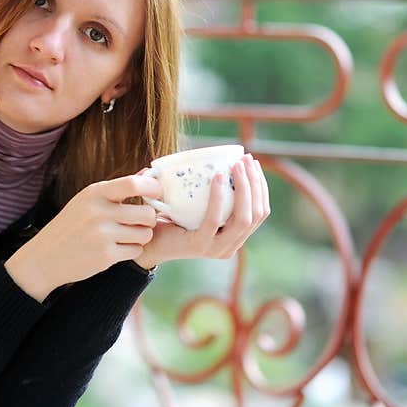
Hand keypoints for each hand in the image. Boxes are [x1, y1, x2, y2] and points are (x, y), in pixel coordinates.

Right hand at [5, 174, 162, 300]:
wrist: (45, 257)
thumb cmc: (71, 225)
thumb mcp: (88, 200)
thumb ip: (119, 188)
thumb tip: (149, 172)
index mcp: (95, 193)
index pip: (133, 184)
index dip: (152, 188)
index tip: (157, 194)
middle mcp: (98, 212)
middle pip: (146, 213)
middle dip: (149, 219)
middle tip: (140, 222)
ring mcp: (102, 235)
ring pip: (145, 234)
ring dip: (141, 236)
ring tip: (127, 236)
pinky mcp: (105, 256)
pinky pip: (136, 251)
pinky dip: (132, 250)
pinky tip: (118, 248)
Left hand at [133, 153, 270, 268]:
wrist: (145, 240)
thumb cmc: (170, 218)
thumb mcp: (196, 205)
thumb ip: (208, 190)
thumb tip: (215, 157)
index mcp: (234, 237)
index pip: (260, 212)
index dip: (261, 187)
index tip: (254, 164)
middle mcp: (230, 246)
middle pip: (256, 214)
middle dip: (255, 183)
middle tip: (246, 160)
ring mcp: (217, 248)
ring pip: (243, 218)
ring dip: (243, 188)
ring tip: (236, 165)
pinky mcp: (200, 245)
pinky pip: (215, 219)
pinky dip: (219, 197)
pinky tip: (218, 177)